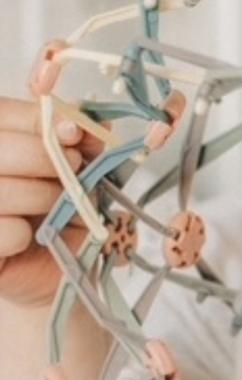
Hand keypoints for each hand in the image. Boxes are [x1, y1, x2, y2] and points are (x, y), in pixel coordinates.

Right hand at [0, 96, 103, 308]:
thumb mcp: (82, 172)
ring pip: (2, 190)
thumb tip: (95, 124)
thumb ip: (86, 143)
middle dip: (47, 159)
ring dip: (43, 199)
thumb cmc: (62, 213)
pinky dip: (25, 236)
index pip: (2, 113)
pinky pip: (4, 230)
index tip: (74, 133)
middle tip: (74, 173)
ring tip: (56, 210)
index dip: (40, 120)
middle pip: (1, 148)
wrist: (57, 266)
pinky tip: (27, 239)